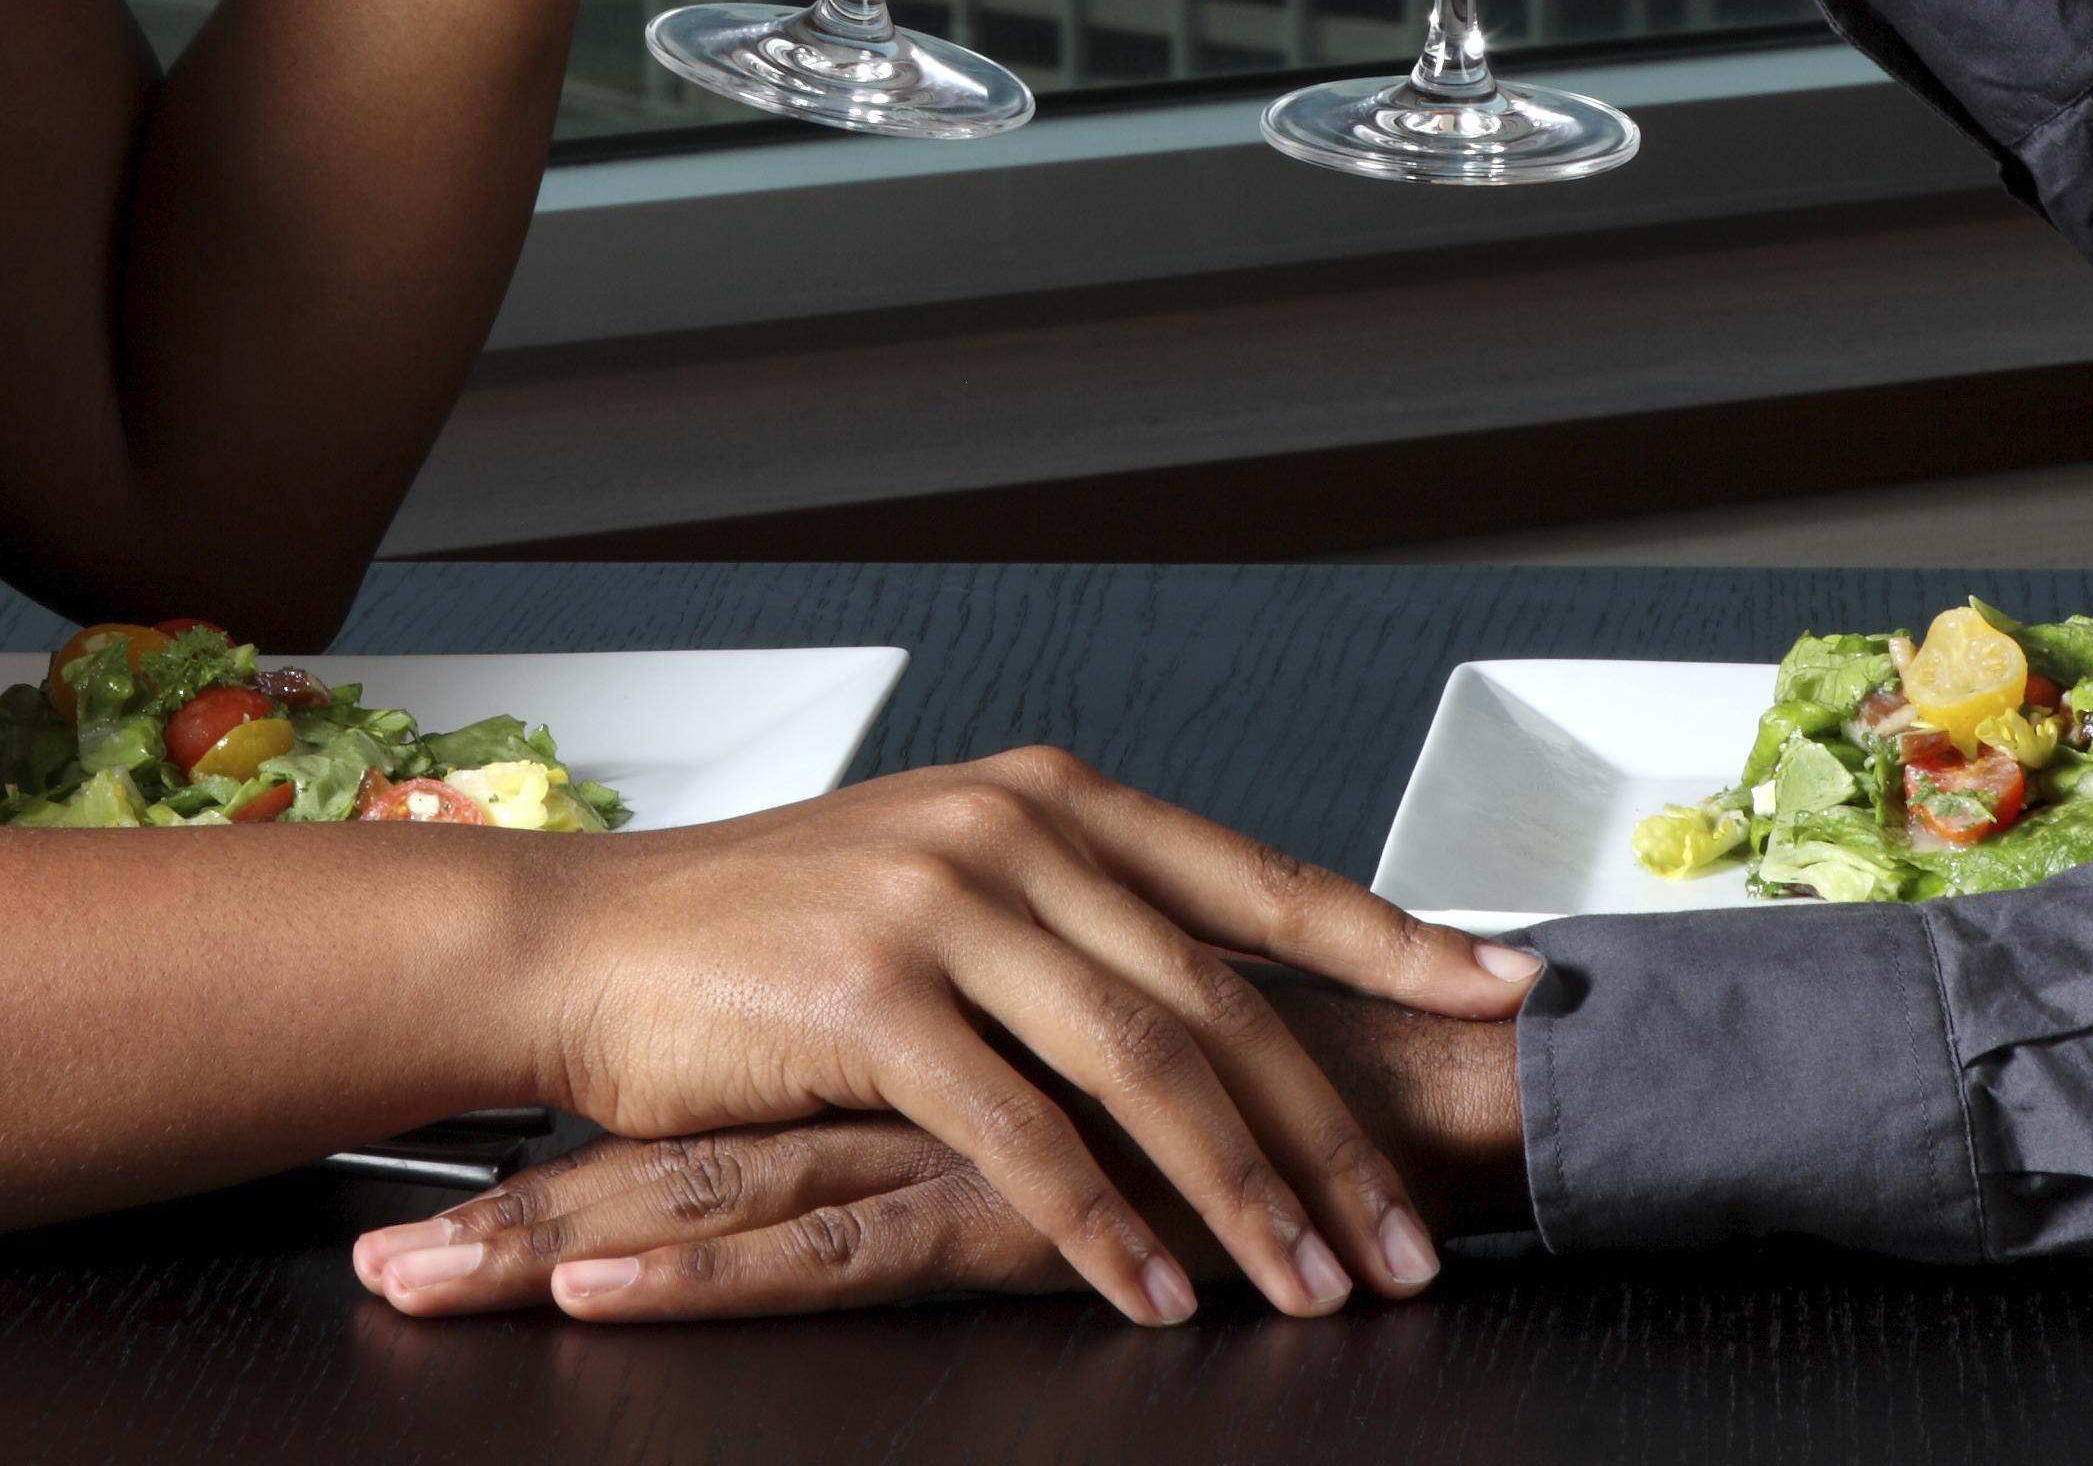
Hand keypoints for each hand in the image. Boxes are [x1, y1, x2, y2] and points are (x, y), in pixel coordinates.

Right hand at [447, 752, 1537, 1327]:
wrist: (586, 945)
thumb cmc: (762, 933)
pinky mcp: (870, 1004)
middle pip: (1221, 999)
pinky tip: (1160, 1293)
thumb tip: (1214, 998)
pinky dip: (1106, 1228)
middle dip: (1330, 1132)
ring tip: (1318, 1285)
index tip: (1506, 996)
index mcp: (1050, 798)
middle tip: (1414, 1233)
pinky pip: (1025, 1136)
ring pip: (1146, 1069)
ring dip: (1245, 1196)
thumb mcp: (941, 886)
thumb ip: (1073, 923)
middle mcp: (1012, 832)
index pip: (1257, 882)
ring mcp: (942, 908)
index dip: (1392, 941)